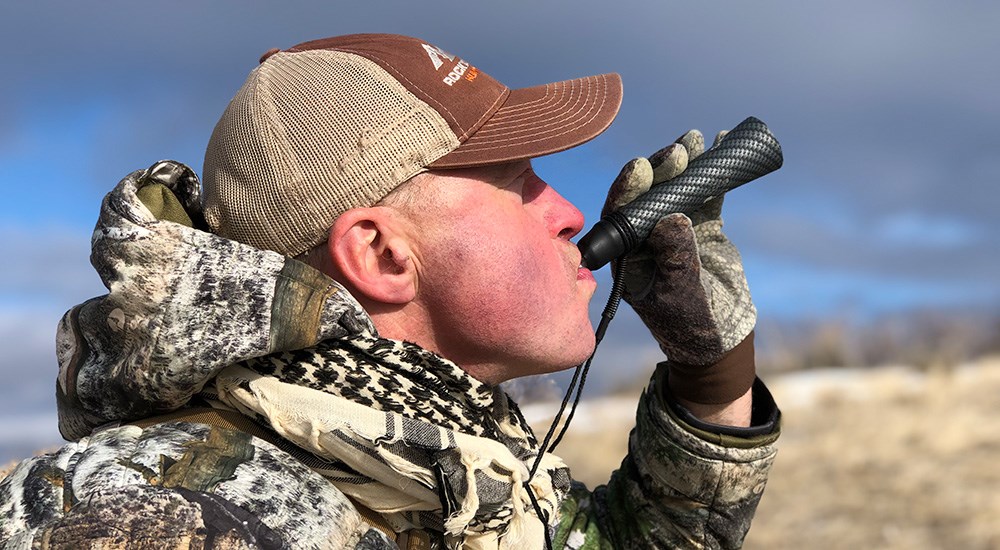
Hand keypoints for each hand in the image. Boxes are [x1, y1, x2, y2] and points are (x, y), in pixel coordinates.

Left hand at [602, 129, 755, 404]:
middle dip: (659, 171)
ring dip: (684, 164)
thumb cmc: (688, 324)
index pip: (620, 214)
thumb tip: (673, 217)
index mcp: (625, 253)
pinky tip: (718, 147)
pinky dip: (711, 173)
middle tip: (676, 152)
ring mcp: (672, 228)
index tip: (640, 168)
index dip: (628, 189)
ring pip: (674, 189)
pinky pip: (704, 194)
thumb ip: (675, 257)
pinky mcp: (700, 226)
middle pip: (646, 194)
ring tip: (695, 140)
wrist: (719, 338)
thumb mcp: (680, 294)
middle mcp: (644, 236)